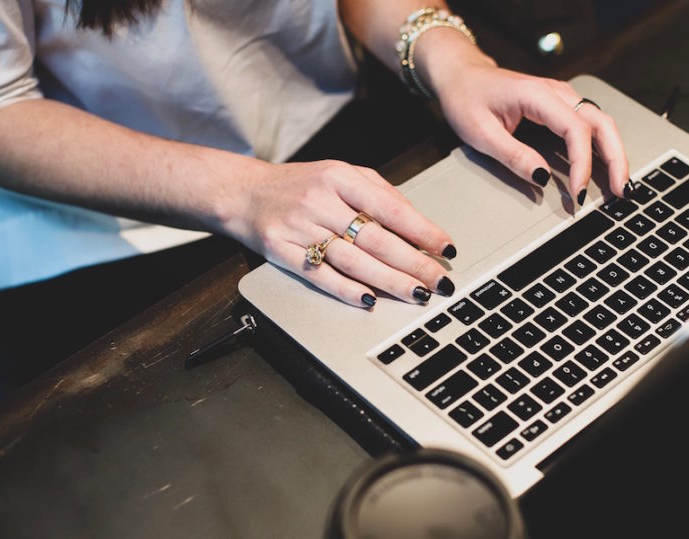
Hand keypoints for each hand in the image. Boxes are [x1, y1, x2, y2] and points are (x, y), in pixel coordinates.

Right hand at [228, 160, 456, 307]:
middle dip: (413, 263)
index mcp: (339, 177)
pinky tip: (369, 298)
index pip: (390, 208)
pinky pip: (319, 274)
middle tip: (439, 281)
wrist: (243, 192)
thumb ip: (378, 193)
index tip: (445, 248)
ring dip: (388, 280)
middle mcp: (320, 201)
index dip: (422, 230)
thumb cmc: (300, 185)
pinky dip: (345, 289)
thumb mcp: (340, 174)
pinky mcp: (281, 251)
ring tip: (416, 293)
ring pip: (352, 260)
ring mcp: (299, 228)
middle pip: (375, 238)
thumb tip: (417, 223)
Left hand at [418, 32, 629, 201]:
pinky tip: (605, 169)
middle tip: (622, 190)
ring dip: (614, 154)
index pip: (575, 129)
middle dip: (616, 158)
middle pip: (601, 123)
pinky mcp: (560, 107)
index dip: (582, 163)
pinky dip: (601, 147)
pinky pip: (590, 126)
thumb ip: (512, 155)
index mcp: (537, 95)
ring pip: (601, 123)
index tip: (578, 192)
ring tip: (620, 185)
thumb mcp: (480, 132)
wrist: (462, 75)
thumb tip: (542, 178)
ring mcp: (562, 98)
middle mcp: (557, 92)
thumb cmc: (467, 99)